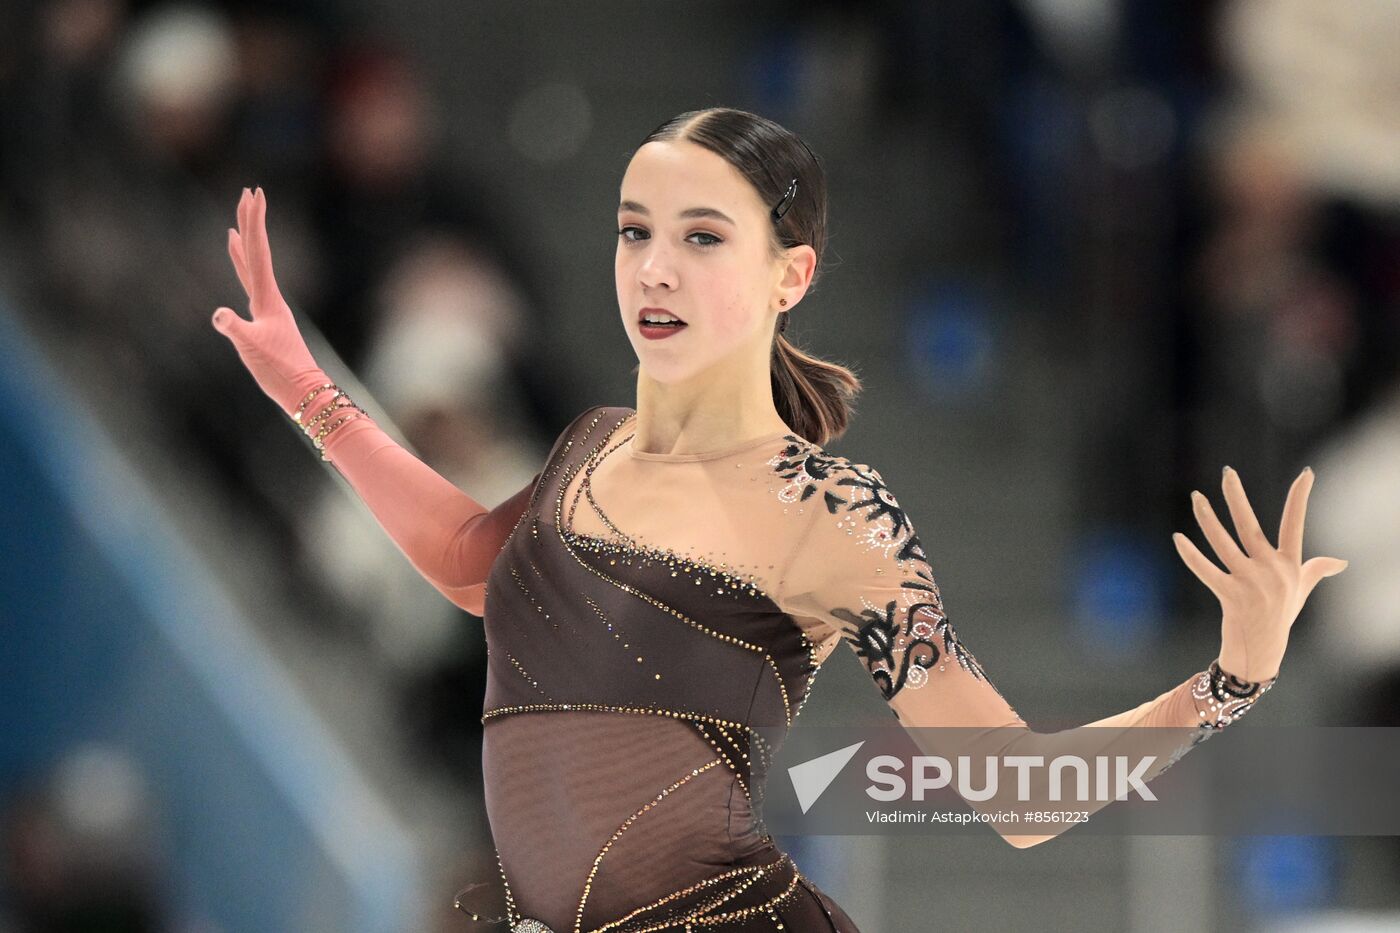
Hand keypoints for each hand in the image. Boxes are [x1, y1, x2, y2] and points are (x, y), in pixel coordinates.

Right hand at [212, 187, 326, 416]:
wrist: (302, 390)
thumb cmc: (279, 371)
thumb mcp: (252, 349)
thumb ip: (235, 329)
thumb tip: (219, 315)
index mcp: (267, 297)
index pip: (259, 251)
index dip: (254, 222)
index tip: (254, 194)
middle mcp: (270, 297)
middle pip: (258, 251)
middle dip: (252, 223)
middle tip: (249, 193)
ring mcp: (268, 308)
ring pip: (253, 268)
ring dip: (245, 246)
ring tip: (236, 228)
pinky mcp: (265, 321)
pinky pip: (250, 287)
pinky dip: (243, 274)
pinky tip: (240, 272)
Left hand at [1172, 466, 1347, 682]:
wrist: (1262, 652)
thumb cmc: (1280, 616)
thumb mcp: (1300, 591)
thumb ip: (1316, 570)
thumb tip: (1340, 561)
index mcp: (1289, 565)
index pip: (1296, 524)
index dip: (1300, 498)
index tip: (1306, 473)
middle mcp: (1271, 570)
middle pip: (1250, 526)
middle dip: (1237, 497)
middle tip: (1227, 471)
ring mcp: (1251, 583)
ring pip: (1223, 543)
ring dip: (1207, 519)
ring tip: (1197, 497)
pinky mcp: (1231, 596)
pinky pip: (1205, 570)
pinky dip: (1190, 554)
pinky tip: (1178, 538)